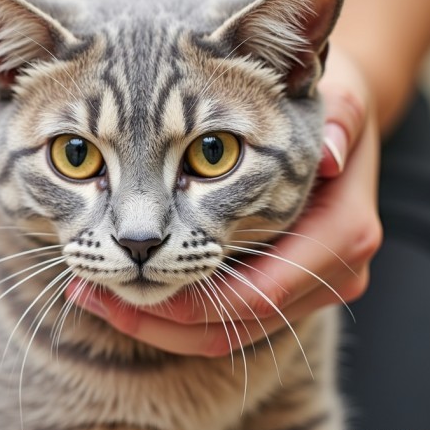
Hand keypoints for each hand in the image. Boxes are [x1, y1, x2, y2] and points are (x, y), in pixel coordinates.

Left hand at [65, 46, 382, 356]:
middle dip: (154, 317)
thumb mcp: (338, 95)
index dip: (185, 297)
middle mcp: (335, 275)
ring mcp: (311, 289)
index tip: (119, 273)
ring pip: (222, 334)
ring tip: (91, 290)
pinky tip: (121, 285)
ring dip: (153, 321)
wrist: (335, 124)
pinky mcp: (285, 292)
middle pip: (230, 327)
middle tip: (86, 287)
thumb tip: (330, 152)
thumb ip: (339, 119)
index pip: (256, 295)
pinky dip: (172, 312)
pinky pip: (224, 321)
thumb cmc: (321, 102)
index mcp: (344, 234)